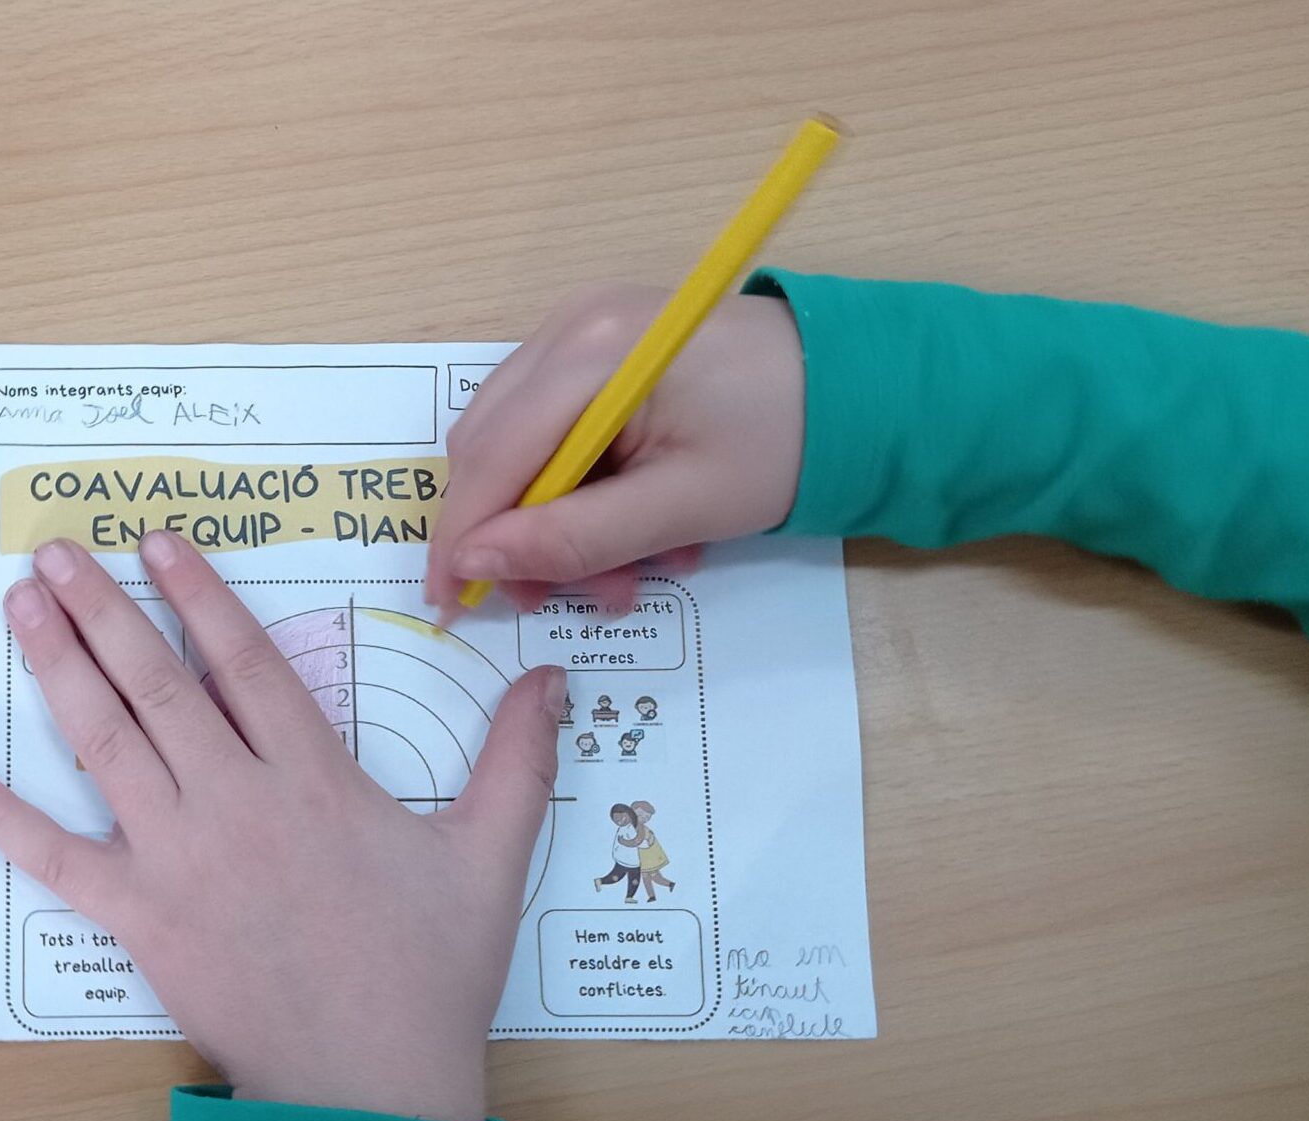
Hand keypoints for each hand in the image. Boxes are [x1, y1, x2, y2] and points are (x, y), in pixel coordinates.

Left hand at [0, 533, 563, 1120]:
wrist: (369, 1085)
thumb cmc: (432, 971)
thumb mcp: (492, 857)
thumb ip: (518, 760)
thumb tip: (553, 676)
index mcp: (314, 780)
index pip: (247, 663)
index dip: (201, 594)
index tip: (158, 540)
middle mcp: (236, 802)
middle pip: (159, 685)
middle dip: (104, 610)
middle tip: (53, 552)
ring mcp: (179, 860)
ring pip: (106, 745)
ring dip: (58, 670)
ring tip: (18, 608)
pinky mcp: (141, 920)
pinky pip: (59, 861)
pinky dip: (3, 819)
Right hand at [426, 284, 806, 612]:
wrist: (857, 384)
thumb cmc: (783, 442)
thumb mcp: (681, 508)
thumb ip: (574, 539)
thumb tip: (477, 566)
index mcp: (590, 353)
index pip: (489, 457)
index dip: (463, 538)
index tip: (451, 607)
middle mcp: (569, 326)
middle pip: (490, 448)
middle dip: (520, 534)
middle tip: (578, 596)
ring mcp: (582, 331)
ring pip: (520, 446)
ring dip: (558, 521)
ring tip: (634, 569)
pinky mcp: (601, 348)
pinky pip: (555, 430)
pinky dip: (582, 489)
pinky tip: (640, 525)